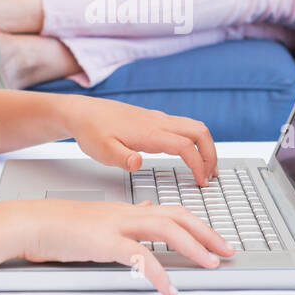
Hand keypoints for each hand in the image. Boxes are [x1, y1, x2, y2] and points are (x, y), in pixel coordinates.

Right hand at [15, 198, 235, 294]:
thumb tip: (144, 211)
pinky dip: (159, 273)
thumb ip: (124, 217)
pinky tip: (169, 289)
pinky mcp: (105, 242)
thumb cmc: (60, 226)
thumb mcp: (99, 219)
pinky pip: (140, 257)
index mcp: (127, 210)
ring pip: (166, 230)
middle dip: (207, 233)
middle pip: (178, 217)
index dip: (199, 224)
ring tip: (210, 265)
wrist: (32, 223)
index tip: (217, 239)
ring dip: (193, 248)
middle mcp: (127, 213)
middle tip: (228, 251)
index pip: (172, 211)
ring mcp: (117, 226)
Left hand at [67, 96, 218, 186]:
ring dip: (206, 147)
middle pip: (199, 131)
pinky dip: (195, 142)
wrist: (83, 112)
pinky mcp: (155, 120)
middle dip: (211, 154)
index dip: (198, 165)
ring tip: (207, 169)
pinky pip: (184, 127)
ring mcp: (158, 119)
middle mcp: (158, 122)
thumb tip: (138, 163)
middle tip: (211, 176)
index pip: (185, 146)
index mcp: (149, 132)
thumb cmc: (91, 131)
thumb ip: (121, 158)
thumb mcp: (101, 151)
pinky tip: (190, 155)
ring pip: (194, 127)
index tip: (202, 182)